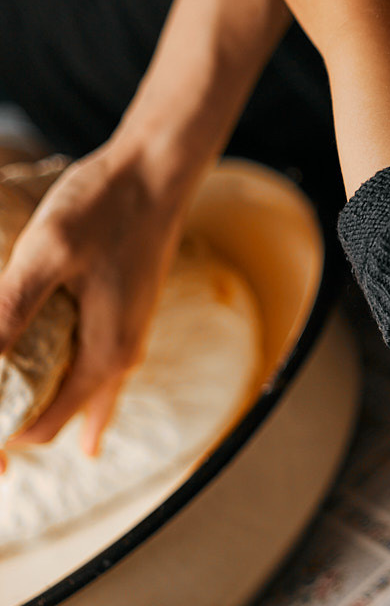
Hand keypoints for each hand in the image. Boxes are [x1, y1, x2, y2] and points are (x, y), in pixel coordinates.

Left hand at [0, 145, 189, 458]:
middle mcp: (121, 355)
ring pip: (83, 396)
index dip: (4, 437)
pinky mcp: (124, 313)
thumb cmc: (105, 206)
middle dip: (21, 428)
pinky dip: (76, 392)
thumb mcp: (46, 253)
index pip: (43, 424)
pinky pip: (98, 371)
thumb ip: (10, 310)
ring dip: (46, 408)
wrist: (158, 169)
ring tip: (16, 432)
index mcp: (103, 353)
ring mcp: (127, 334)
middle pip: (62, 416)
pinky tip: (81, 409)